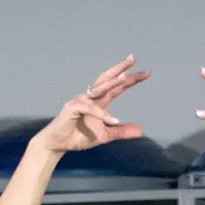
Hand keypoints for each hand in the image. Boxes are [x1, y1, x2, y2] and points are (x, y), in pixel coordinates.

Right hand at [35, 55, 149, 154]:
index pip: (116, 86)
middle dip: (121, 70)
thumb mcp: (105, 135)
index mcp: (99, 101)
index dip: (129, 79)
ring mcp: (80, 100)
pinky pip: (89, 108)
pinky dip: (101, 114)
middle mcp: (90, 96)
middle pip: (108, 80)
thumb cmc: (79, 136)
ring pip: (99, 88)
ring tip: (127, 78)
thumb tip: (140, 130)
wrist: (59, 144)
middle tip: (134, 60)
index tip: (145, 73)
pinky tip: (113, 120)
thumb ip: (121, 131)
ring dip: (113, 82)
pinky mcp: (72, 108)